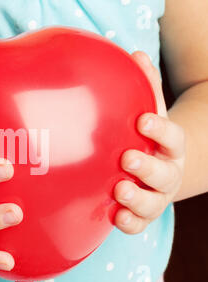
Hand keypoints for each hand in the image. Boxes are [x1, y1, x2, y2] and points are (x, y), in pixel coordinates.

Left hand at [114, 52, 185, 233]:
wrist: (156, 166)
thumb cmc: (146, 136)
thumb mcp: (148, 111)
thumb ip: (144, 85)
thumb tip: (134, 53)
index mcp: (169, 145)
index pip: (172, 137)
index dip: (160, 129)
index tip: (143, 120)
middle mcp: (167, 171)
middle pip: (164, 173)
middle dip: (147, 167)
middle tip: (127, 158)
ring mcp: (156, 195)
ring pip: (154, 202)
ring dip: (138, 198)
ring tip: (119, 189)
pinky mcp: (142, 214)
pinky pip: (139, 223)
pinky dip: (130, 222)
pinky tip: (115, 217)